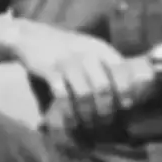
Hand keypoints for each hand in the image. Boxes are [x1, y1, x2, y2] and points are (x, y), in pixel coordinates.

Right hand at [7, 18, 153, 133]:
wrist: (31, 36)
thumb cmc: (66, 48)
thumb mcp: (90, 48)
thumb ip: (107, 64)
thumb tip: (130, 88)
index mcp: (101, 49)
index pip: (122, 70)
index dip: (127, 91)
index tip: (126, 107)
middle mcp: (87, 54)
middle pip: (104, 87)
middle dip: (106, 109)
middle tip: (105, 123)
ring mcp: (67, 62)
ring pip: (84, 94)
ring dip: (88, 114)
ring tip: (88, 125)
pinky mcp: (49, 70)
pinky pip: (62, 95)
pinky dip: (68, 111)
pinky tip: (70, 121)